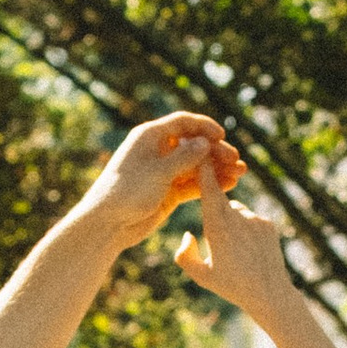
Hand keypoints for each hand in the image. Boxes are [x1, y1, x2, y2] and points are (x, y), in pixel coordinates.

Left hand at [90, 115, 236, 252]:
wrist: (107, 224)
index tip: (222, 136)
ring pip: (196, 166)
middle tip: (236, 161)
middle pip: (194, 145)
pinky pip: (193, 184)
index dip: (204, 127)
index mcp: (150, 136)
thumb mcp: (158, 171)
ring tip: (239, 174)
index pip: (183, 123)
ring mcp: (164, 172)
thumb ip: (184, 157)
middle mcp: (158, 151)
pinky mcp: (168, 191)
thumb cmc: (126, 192)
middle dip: (216, 151)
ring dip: (217, 169)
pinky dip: (209, 184)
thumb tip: (206, 142)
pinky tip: (228, 186)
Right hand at [173, 151, 294, 322]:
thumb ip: (185, 255)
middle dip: (213, 210)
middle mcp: (237, 217)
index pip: (208, 189)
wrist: (269, 293)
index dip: (202, 170)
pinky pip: (251, 219)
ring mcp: (255, 219)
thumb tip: (187, 234)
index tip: (198, 155)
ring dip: (231, 223)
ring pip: (236, 211)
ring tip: (235, 250)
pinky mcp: (268, 223)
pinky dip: (247, 229)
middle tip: (215, 234)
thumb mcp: (201, 276)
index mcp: (217, 226)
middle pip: (219, 200)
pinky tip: (249, 250)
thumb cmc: (231, 286)